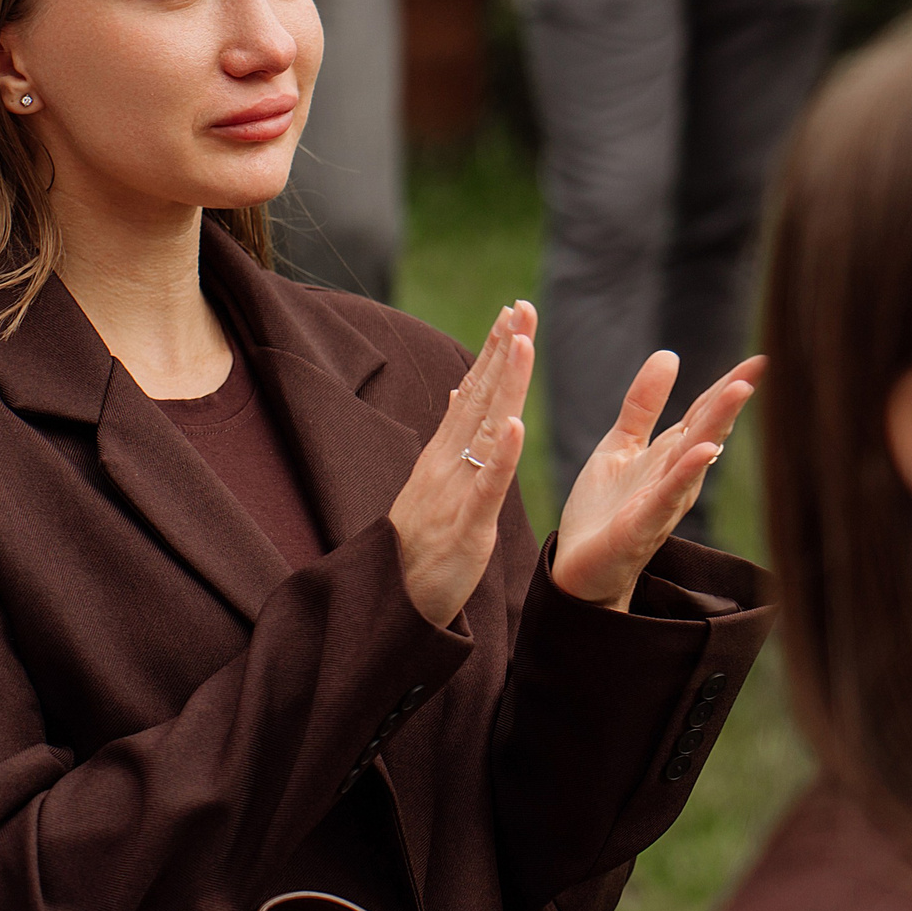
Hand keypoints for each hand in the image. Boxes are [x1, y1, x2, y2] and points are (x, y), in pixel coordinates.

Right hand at [390, 304, 534, 628]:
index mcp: (442, 454)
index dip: (491, 351)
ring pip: (486, 430)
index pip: (470, 391)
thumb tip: (456, 390)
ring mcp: (455, 492)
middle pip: (479, 397)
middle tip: (520, 307)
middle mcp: (446, 463)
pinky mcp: (467, 526)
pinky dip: (503, 456)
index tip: (510, 312)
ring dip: (505, 386)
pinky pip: (487, 486)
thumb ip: (449, 438)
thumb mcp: (433, 483)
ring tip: (522, 344)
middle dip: (501, 351)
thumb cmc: (418, 545)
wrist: (389, 603)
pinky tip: (517, 427)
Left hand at [550, 352, 762, 611]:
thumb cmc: (603, 512)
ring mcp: (664, 500)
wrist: (577, 572)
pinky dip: (688, 472)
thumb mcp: (620, 445)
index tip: (761, 358)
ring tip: (739, 390)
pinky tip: (705, 451)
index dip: (729, 383)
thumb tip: (669, 353)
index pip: (704, 412)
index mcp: (670, 455)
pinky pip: (668, 495)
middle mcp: (676, 475)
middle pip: (708, 428)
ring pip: (695, 456)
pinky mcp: (642, 525)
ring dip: (718, 423)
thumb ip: (643, 404)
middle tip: (761, 365)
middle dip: (732, 396)